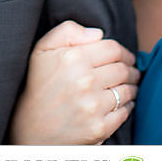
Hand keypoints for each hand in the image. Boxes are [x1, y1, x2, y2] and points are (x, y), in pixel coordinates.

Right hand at [9, 20, 139, 143]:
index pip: (113, 49)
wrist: (29, 128)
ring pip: (127, 90)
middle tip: (132, 71)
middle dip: (131, 69)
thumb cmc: (37, 85)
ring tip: (130, 86)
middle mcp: (85, 81)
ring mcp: (93, 106)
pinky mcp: (99, 128)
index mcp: (73, 58)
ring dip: (132, 86)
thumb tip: (98, 34)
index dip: (123, 52)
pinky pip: (124, 112)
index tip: (126, 57)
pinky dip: (128, 106)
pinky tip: (124, 103)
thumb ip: (68, 31)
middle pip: (123, 69)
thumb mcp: (42, 50)